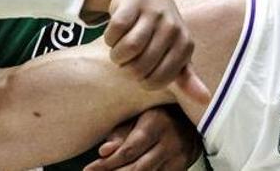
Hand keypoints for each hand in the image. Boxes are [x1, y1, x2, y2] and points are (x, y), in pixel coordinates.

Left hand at [84, 106, 202, 170]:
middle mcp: (170, 142)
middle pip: (138, 168)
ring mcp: (179, 158)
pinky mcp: (182, 168)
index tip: (88, 169)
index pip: (129, 150)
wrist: (191, 121)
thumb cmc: (156, 115)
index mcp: (156, 124)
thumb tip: (103, 151)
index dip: (107, 163)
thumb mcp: (137, 116)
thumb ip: (120, 133)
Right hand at [101, 0, 195, 90]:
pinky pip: (115, 31)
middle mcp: (173, 27)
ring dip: (117, 55)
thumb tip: (206, 101)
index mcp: (185, 45)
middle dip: (128, 68)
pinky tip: (115, 35)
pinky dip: (109, 38)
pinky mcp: (133, 3)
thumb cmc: (161, 29)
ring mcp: (154, 13)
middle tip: (128, 59)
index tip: (143, 71)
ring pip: (129, 48)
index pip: (158, 80)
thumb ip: (187, 78)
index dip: (142, 81)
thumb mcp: (176, 52)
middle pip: (140, 66)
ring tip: (120, 50)